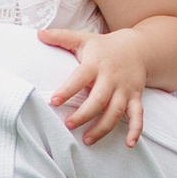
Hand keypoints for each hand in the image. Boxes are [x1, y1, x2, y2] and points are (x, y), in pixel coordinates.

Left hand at [39, 27, 149, 145]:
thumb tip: (38, 33)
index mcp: (96, 64)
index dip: (67, 89)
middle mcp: (111, 78)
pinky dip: (136, 130)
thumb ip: (61, 37)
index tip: (54, 101)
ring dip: (103, 127)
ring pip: (116, 111)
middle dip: (84, 114)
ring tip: (87, 139)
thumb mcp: (83, 39)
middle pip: (99, 99)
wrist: (138, 47)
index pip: (80, 77)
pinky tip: (128, 144)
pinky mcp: (136, 97)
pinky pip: (138, 115)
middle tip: (69, 124)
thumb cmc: (105, 47)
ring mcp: (125, 89)